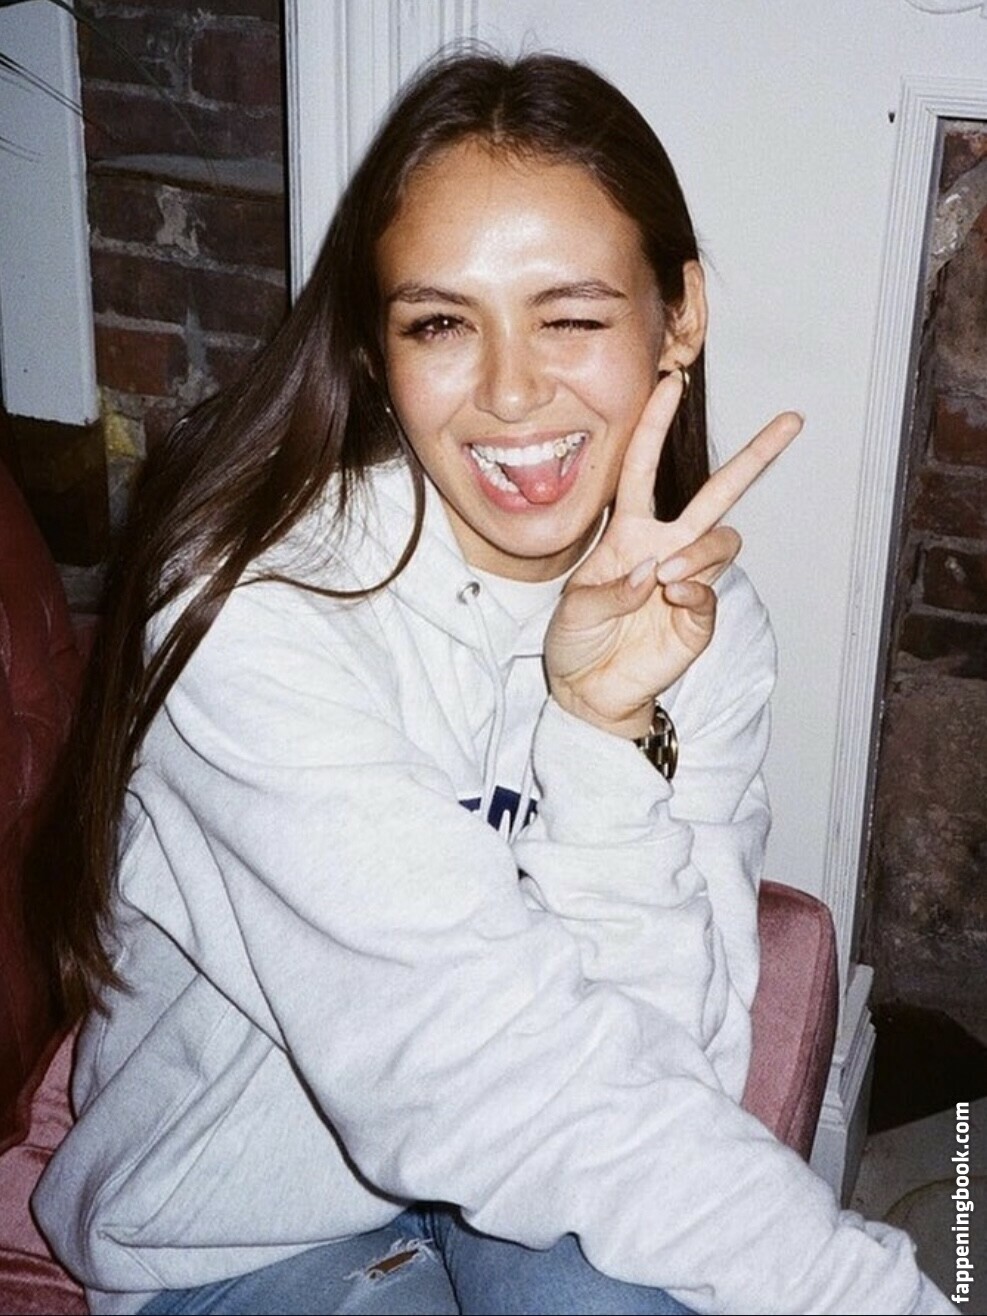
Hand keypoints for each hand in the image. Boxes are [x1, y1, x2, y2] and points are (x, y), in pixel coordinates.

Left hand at [545, 373, 802, 738]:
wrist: (589, 692)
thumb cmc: (576, 642)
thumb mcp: (574, 610)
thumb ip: (611, 591)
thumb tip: (658, 574)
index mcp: (628, 532)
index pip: (643, 466)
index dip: (655, 425)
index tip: (672, 381)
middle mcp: (665, 547)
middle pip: (718, 493)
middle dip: (756, 456)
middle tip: (791, 421)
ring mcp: (686, 580)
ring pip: (723, 540)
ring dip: (700, 552)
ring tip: (668, 578)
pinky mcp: (699, 618)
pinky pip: (711, 593)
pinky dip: (695, 592)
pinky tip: (673, 599)